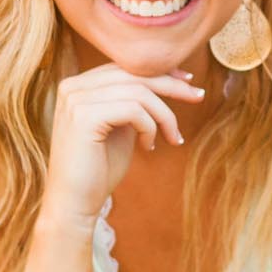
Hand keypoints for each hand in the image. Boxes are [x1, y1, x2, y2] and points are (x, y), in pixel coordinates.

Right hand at [42, 63, 204, 223]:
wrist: (74, 204)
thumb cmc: (99, 170)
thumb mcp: (120, 128)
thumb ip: (133, 104)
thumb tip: (166, 82)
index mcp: (78, 86)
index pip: (124, 67)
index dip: (159, 72)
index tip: (187, 82)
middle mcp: (72, 87)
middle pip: (134, 74)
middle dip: (172, 85)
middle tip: (198, 97)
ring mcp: (75, 100)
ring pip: (139, 92)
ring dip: (164, 115)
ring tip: (172, 138)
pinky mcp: (84, 117)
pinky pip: (133, 110)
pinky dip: (150, 127)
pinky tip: (149, 147)